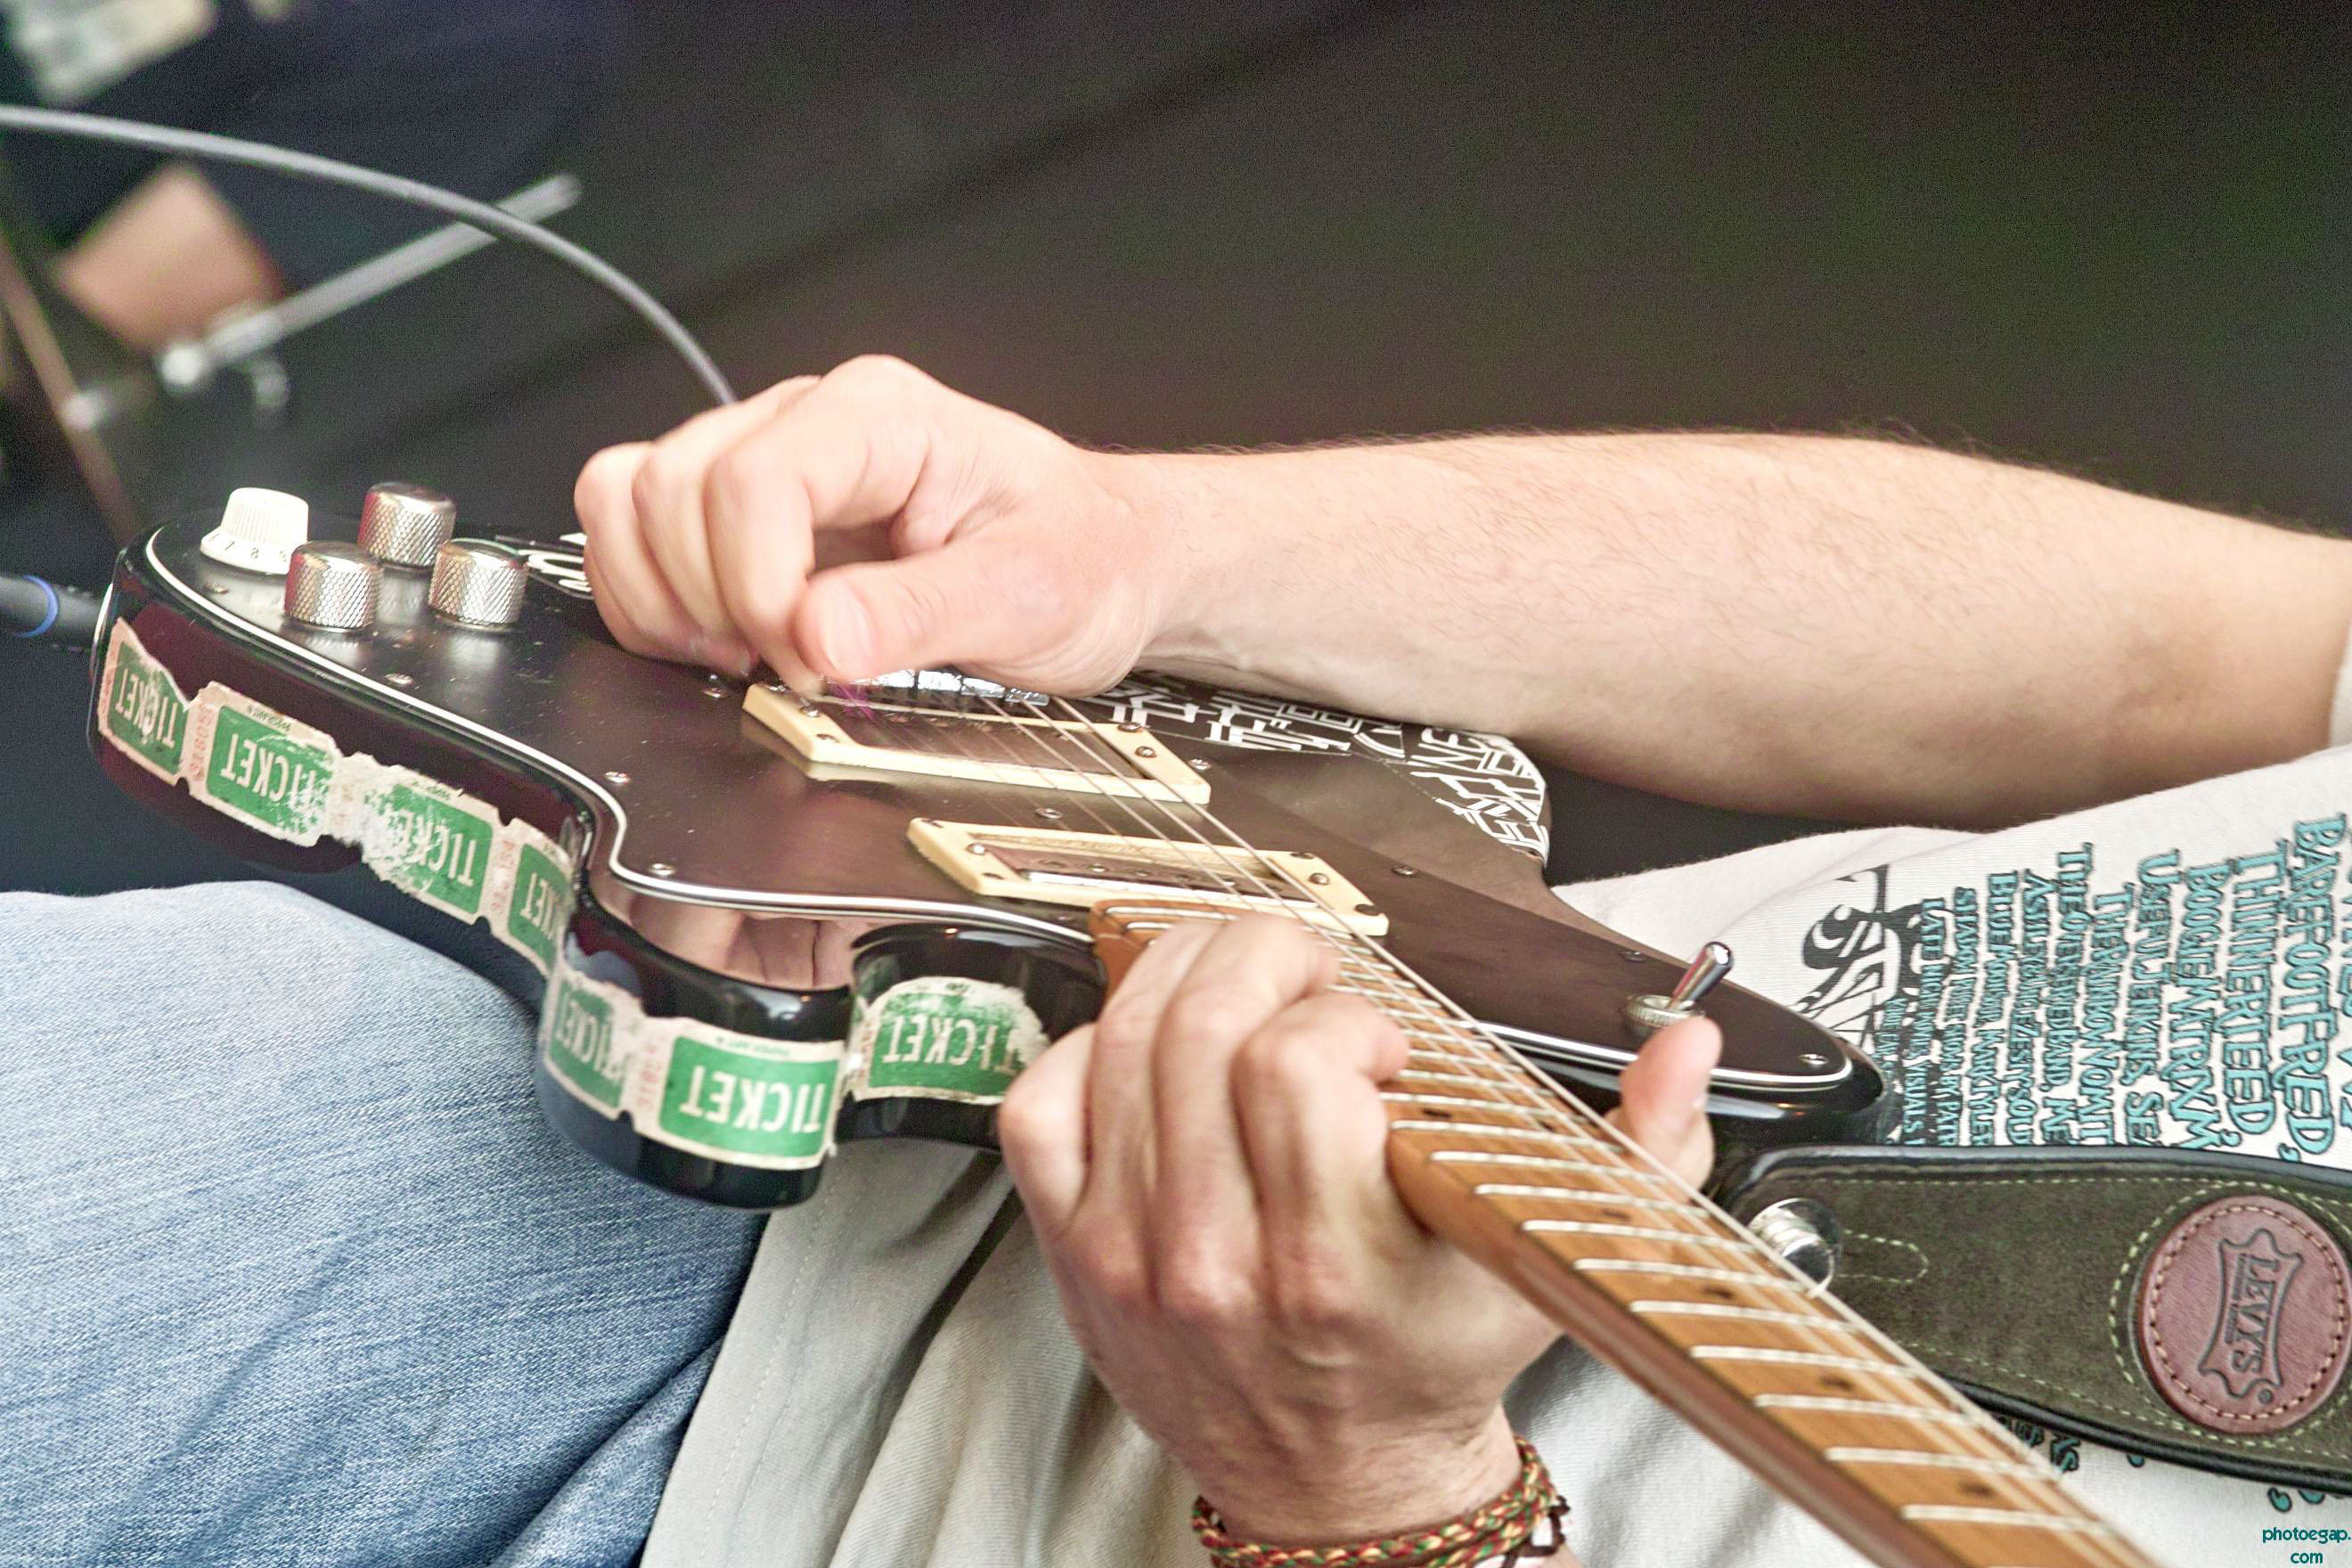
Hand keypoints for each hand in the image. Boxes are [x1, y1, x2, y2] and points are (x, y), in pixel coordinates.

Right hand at [572, 356, 1173, 692]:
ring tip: (747, 654)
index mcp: (883, 418)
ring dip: (664, 597)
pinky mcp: (747, 517)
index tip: (805, 659)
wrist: (1103, 561)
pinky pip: (638, 531)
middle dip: (713, 599)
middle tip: (794, 665)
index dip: (756, 585)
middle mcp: (812, 423)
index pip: (754, 477)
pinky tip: (725, 645)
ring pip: (632, 497)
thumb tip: (818, 638)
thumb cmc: (1080, 557)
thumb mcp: (1027, 594)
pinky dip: (652, 599)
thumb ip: (920, 613)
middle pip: (672, 486)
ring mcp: (770, 463)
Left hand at [997, 915, 1720, 1544]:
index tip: (1382, 1044)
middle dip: (1262, 958)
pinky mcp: (1072, 1254)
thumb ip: (1639, 1153)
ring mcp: (1128, 1257)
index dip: (1345, 1018)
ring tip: (1239, 979)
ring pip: (1119, 1046)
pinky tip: (1143, 1046)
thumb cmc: (1432, 1366)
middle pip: (1200, 1030)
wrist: (1338, 1489)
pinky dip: (1083, 1049)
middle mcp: (1216, 1261)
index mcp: (1334, 1264)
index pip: (1296, 1065)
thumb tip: (1683, 1045)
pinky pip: (1038, 1106)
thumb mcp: (1552, 1270)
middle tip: (1306, 970)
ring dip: (1182, 976)